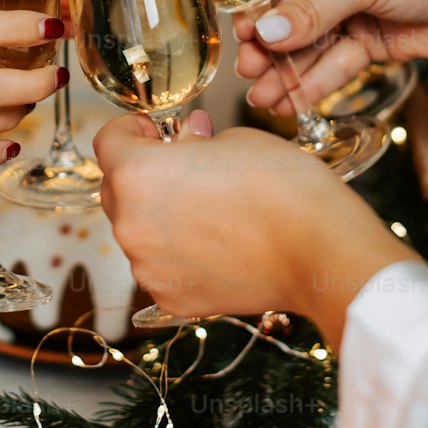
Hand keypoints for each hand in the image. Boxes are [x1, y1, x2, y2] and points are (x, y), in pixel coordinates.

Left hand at [93, 113, 418, 340]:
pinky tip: (217, 243)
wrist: (319, 250)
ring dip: (160, 215)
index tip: (154, 131)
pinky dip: (178, 253)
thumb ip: (194, 140)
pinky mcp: (170, 298)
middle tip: (184, 166)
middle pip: (116, 189)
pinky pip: (160, 266)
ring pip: (139, 230)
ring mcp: (148, 267)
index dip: (131, 130)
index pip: (108, 141)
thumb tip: (186, 139)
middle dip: (143, 173)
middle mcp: (131, 223)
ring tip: (209, 209)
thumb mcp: (234, 140)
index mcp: (138, 174)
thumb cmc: (283, 189)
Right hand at [234, 0, 427, 113]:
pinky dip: (316, 82)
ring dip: (288, 71)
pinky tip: (293, 100)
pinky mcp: (370, 38)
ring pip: (309, 42)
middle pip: (290, 11)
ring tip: (264, 98)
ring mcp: (353, 4)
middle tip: (249, 72)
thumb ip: (316, 9)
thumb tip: (267, 34)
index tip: (241, 36)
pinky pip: (335, 62)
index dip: (258, 5)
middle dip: (269, 45)